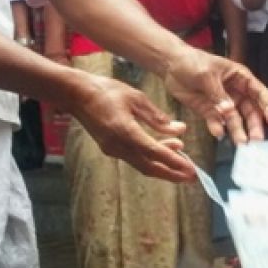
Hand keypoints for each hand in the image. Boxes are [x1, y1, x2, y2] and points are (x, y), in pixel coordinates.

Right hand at [68, 73, 194, 180]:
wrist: (75, 94)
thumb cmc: (106, 91)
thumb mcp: (136, 98)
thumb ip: (158, 117)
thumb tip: (180, 130)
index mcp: (125, 132)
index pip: (155, 152)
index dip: (174, 162)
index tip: (191, 170)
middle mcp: (118, 146)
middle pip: (149, 167)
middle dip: (172, 174)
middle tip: (192, 177)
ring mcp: (112, 149)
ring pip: (142, 163)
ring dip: (163, 165)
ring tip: (183, 160)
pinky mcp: (109, 147)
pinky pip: (134, 157)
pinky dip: (150, 157)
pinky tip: (164, 149)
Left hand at [163, 48, 267, 142]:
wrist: (170, 66)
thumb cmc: (193, 63)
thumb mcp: (207, 75)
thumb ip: (218, 93)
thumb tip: (229, 111)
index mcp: (240, 78)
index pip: (260, 93)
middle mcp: (235, 92)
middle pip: (250, 111)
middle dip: (254, 125)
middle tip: (256, 141)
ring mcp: (223, 103)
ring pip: (235, 120)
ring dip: (238, 131)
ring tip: (240, 144)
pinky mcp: (209, 111)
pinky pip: (216, 122)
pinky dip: (217, 128)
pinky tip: (218, 134)